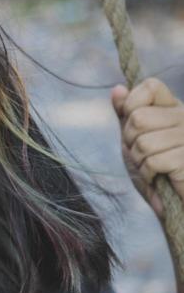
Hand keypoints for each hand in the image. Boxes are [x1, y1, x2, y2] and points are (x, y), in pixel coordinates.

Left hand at [111, 76, 183, 223]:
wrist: (175, 205)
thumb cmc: (156, 171)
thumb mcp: (135, 139)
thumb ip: (127, 114)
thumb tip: (117, 89)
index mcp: (174, 108)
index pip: (151, 87)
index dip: (132, 105)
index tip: (131, 125)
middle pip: (139, 118)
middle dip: (130, 141)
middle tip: (141, 155)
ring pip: (143, 142)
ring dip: (139, 161)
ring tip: (150, 168)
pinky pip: (154, 161)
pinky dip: (148, 173)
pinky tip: (157, 178)